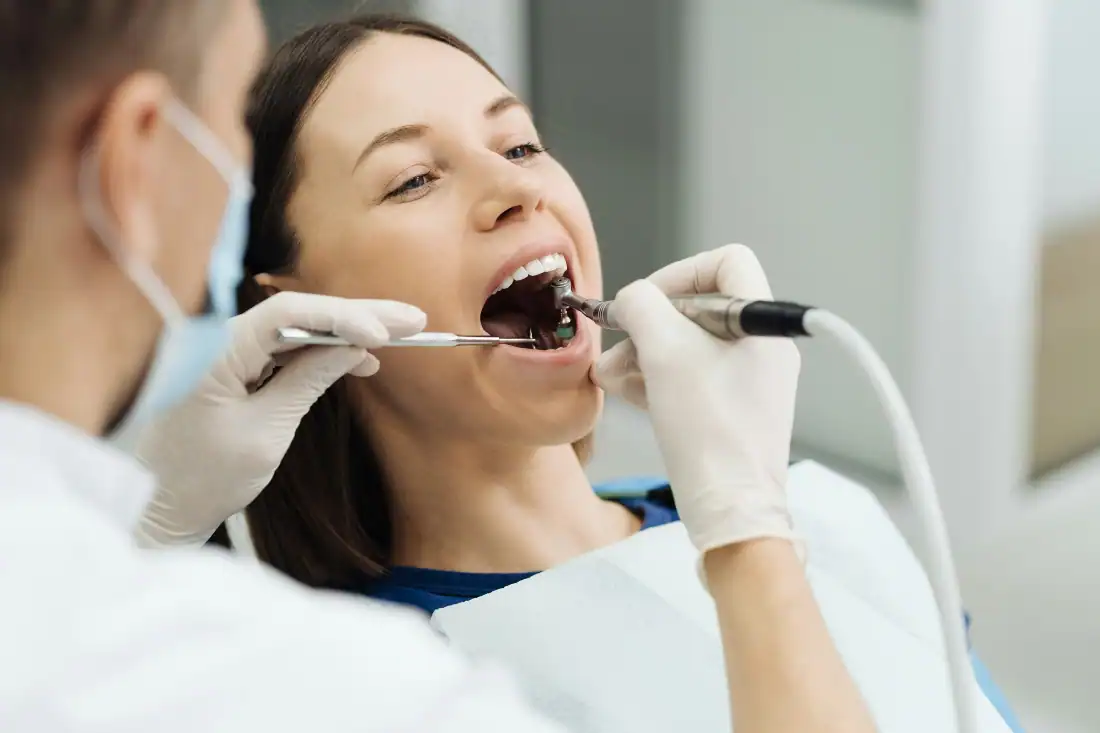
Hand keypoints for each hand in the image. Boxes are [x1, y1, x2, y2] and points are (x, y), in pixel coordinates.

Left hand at [132, 292, 425, 547]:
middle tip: (413, 319)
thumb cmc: (202, 478)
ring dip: (348, 331)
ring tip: (400, 335)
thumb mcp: (266, 433)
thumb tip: (352, 347)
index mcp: (216, 353)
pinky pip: (287, 349)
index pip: (287, 314)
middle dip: (358, 315)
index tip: (383, 334)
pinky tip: (363, 357)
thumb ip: (307, 381)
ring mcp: (230, 354)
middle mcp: (221, 341)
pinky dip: (326, 352)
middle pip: (299, 313)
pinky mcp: (238, 370)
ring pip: (299, 328)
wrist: (159, 509)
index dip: (341, 316)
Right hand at [593, 244, 801, 556]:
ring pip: (689, 346)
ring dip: (643, 352)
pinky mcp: (731, 413)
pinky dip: (656, 378)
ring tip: (609, 374)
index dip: (680, 272)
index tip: (646, 302)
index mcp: (760, 324)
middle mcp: (761, 349)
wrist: (731, 509)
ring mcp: (748, 383)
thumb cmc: (707, 427)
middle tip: (619, 342)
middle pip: (700, 308)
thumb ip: (642, 308)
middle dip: (650, 322)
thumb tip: (630, 300)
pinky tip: (623, 390)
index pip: (727, 262)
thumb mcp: (665, 352)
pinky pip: (691, 379)